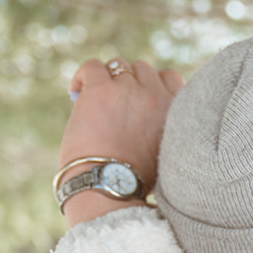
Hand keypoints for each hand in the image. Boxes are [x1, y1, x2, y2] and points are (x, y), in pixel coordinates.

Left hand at [59, 59, 184, 226]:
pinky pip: (92, 67)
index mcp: (176, 111)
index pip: (171, 78)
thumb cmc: (134, 180)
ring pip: (119, 66)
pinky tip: (76, 94)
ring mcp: (129, 90)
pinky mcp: (101, 90)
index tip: (138, 101)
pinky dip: (83, 77)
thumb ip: (159, 125)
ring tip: (94, 102)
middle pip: (143, 70)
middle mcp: (156, 95)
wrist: (109, 186)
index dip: (153, 86)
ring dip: (108, 80)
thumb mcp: (164, 151)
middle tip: (114, 106)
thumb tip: (133, 113)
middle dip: (129, 83)